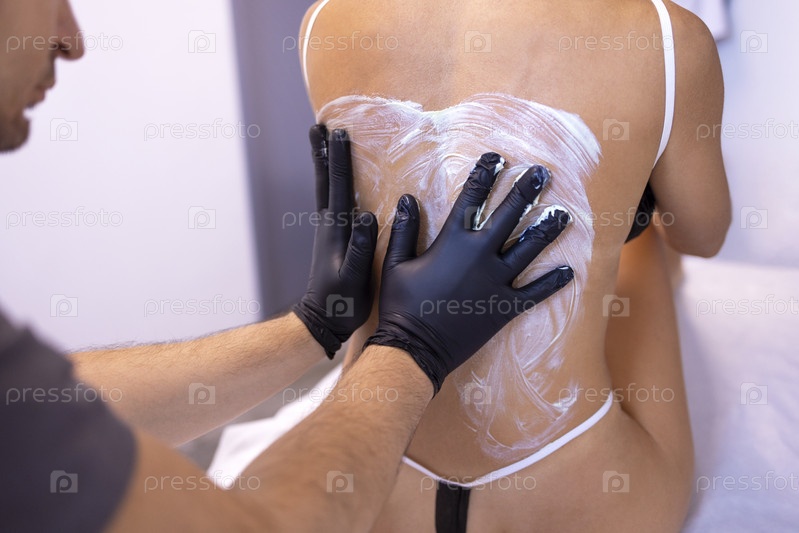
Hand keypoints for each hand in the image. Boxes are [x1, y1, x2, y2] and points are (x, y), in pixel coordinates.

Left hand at [293, 126, 377, 358]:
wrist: (321, 320)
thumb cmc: (341, 302)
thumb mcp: (354, 277)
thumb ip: (360, 248)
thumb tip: (367, 216)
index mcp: (336, 229)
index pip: (337, 186)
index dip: (338, 158)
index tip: (339, 132)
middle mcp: (329, 224)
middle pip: (324, 179)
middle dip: (323, 151)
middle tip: (320, 125)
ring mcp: (329, 230)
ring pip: (325, 188)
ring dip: (324, 163)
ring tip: (323, 143)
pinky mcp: (333, 239)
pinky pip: (332, 201)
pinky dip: (331, 183)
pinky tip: (338, 182)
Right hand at [365, 153, 573, 392]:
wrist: (415, 348)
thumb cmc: (401, 306)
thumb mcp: (396, 264)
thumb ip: (404, 230)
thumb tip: (408, 199)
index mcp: (452, 242)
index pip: (471, 200)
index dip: (484, 176)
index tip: (496, 158)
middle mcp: (480, 256)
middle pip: (509, 216)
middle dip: (525, 191)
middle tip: (542, 173)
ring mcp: (496, 281)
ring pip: (529, 249)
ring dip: (547, 229)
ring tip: (564, 214)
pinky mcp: (505, 307)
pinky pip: (535, 292)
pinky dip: (552, 283)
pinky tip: (569, 272)